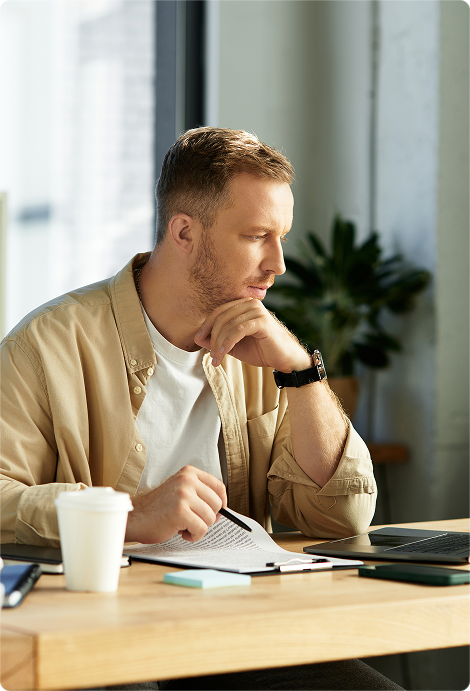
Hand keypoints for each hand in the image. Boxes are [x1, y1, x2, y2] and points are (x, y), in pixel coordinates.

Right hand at [125, 466, 226, 543]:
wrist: (136, 517)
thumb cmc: (158, 508)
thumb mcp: (180, 491)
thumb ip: (199, 494)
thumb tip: (222, 510)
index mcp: (189, 473)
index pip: (219, 486)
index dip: (221, 502)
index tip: (217, 511)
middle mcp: (187, 480)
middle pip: (217, 503)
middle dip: (208, 517)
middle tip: (193, 521)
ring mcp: (184, 495)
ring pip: (210, 518)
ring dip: (199, 528)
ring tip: (184, 526)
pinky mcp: (180, 511)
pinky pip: (201, 529)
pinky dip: (193, 535)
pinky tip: (181, 532)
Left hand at [194, 298, 310, 372]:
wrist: (285, 360)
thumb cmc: (262, 351)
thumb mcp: (234, 346)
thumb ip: (217, 340)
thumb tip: (197, 338)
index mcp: (244, 305)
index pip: (218, 312)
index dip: (206, 326)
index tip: (198, 341)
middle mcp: (250, 303)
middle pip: (221, 317)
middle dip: (211, 337)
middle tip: (210, 355)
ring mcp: (257, 311)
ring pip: (228, 324)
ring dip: (218, 343)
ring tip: (216, 359)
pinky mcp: (262, 321)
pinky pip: (238, 330)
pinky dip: (227, 342)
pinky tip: (223, 353)